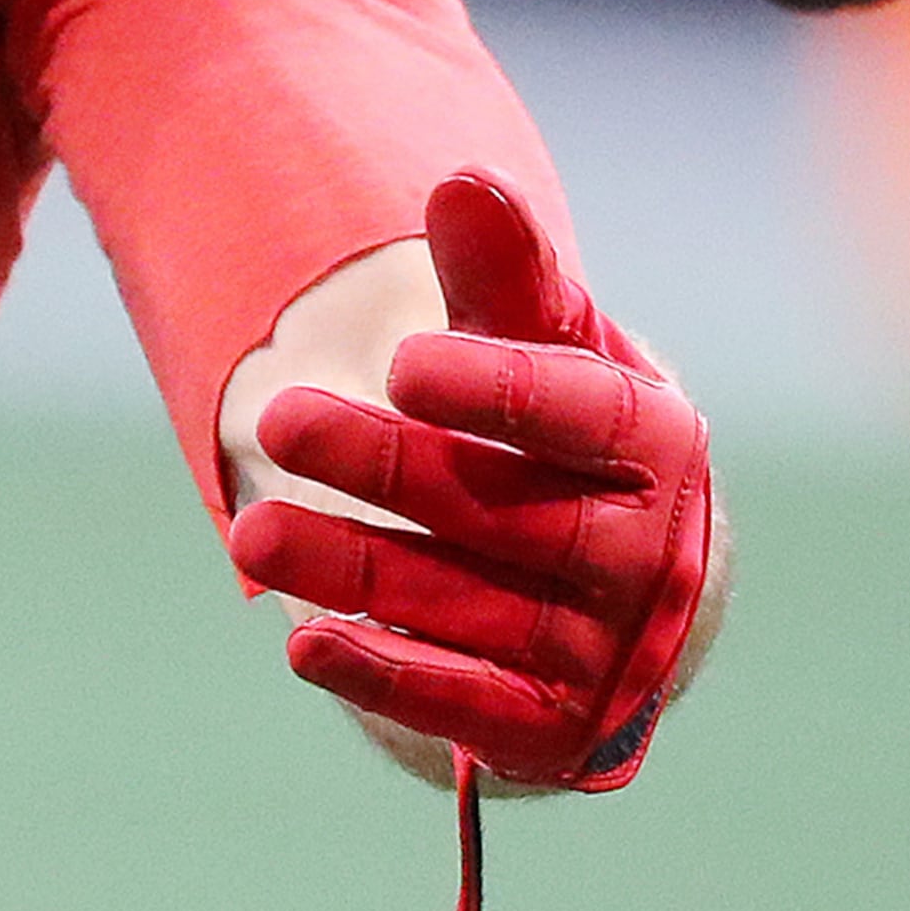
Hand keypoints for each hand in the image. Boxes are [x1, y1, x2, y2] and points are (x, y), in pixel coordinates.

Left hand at [228, 172, 711, 791]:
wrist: (599, 579)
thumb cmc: (556, 432)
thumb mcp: (537, 346)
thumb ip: (503, 275)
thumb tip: (465, 181)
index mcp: (659, 450)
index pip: (589, 419)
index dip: (501, 392)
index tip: (403, 358)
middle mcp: (647, 559)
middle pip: (508, 513)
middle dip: (388, 467)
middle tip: (276, 416)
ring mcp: (603, 654)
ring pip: (470, 608)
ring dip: (357, 569)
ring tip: (249, 526)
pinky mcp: (549, 729)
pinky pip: (466, 707)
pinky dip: (387, 675)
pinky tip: (304, 645)